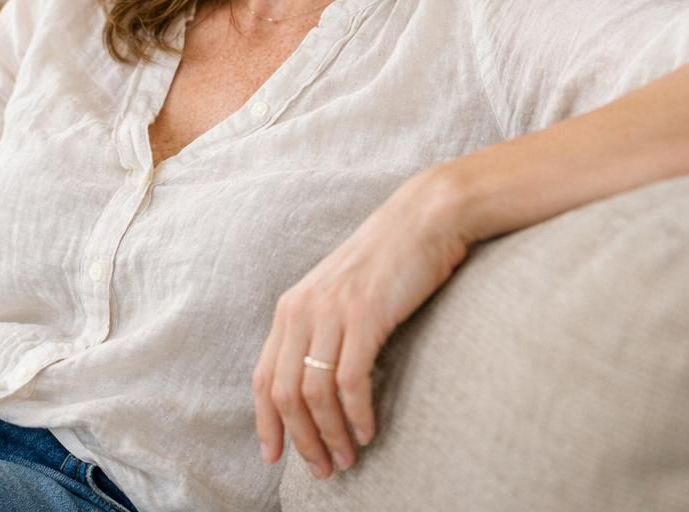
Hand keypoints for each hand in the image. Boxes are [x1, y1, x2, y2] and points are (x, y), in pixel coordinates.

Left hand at [251, 166, 472, 478]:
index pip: (264, 377)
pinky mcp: (364, 314)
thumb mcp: (342, 295)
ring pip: (315, 392)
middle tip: (323, 470)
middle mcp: (302, 309)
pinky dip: (355, 413)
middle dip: (301, 439)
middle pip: (285, 392)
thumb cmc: (389, 261)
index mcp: (291, 307)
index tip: (273, 457)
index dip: (266, 422)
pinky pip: (350, 379)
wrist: (424, 218)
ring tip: (347, 458)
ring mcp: (332, 310)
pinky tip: (367, 431)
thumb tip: (319, 386)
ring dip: (329, 434)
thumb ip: (324, 330)